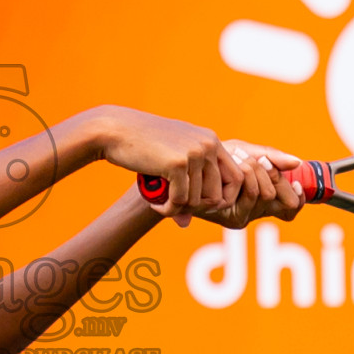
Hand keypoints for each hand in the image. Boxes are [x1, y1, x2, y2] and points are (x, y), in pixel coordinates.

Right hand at [90, 106, 243, 217]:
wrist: (115, 130)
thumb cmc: (141, 145)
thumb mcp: (170, 162)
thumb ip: (183, 188)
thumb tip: (185, 224)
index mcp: (211, 141)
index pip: (237, 178)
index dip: (222, 198)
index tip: (199, 205)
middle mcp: (208, 145)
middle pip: (219, 194)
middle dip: (198, 209)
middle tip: (177, 208)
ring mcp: (194, 153)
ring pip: (198, 200)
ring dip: (178, 209)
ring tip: (161, 204)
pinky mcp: (178, 163)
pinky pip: (180, 200)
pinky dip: (167, 209)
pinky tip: (154, 204)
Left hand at [192, 141, 305, 226]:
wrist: (188, 163)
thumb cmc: (219, 158)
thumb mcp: (248, 153)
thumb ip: (272, 158)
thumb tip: (298, 162)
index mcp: (264, 201)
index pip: (292, 209)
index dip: (299, 198)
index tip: (296, 180)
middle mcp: (255, 213)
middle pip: (284, 201)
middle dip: (274, 175)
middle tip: (260, 160)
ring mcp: (243, 216)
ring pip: (266, 194)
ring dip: (256, 170)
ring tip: (239, 156)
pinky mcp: (229, 216)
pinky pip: (251, 194)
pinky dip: (247, 174)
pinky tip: (237, 162)